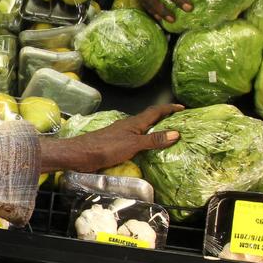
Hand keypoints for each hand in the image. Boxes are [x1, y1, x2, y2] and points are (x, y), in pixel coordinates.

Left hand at [39, 104, 183, 172]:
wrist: (80, 154)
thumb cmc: (106, 147)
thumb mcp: (133, 144)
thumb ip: (153, 139)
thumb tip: (176, 133)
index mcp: (134, 123)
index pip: (155, 112)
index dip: (169, 109)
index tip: (182, 107)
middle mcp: (129, 126)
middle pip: (150, 119)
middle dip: (164, 119)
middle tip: (178, 122)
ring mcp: (121, 135)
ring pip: (142, 130)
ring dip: (155, 131)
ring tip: (167, 136)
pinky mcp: (116, 145)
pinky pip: (136, 140)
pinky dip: (146, 142)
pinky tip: (147, 150)